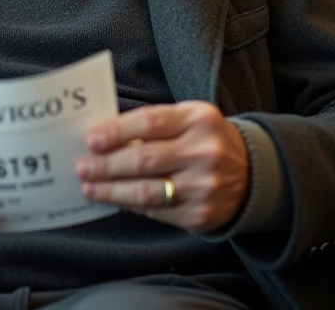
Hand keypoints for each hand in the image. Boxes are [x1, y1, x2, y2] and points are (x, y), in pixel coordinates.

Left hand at [76, 101, 249, 232]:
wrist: (252, 174)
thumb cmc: (207, 141)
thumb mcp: (190, 120)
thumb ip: (154, 125)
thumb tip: (105, 137)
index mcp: (199, 119)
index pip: (151, 122)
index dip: (117, 131)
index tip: (92, 139)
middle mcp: (205, 151)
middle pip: (144, 159)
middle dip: (106, 164)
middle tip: (83, 166)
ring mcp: (204, 186)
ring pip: (146, 191)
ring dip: (111, 190)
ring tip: (90, 187)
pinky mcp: (201, 214)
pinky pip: (156, 212)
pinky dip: (130, 205)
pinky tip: (115, 199)